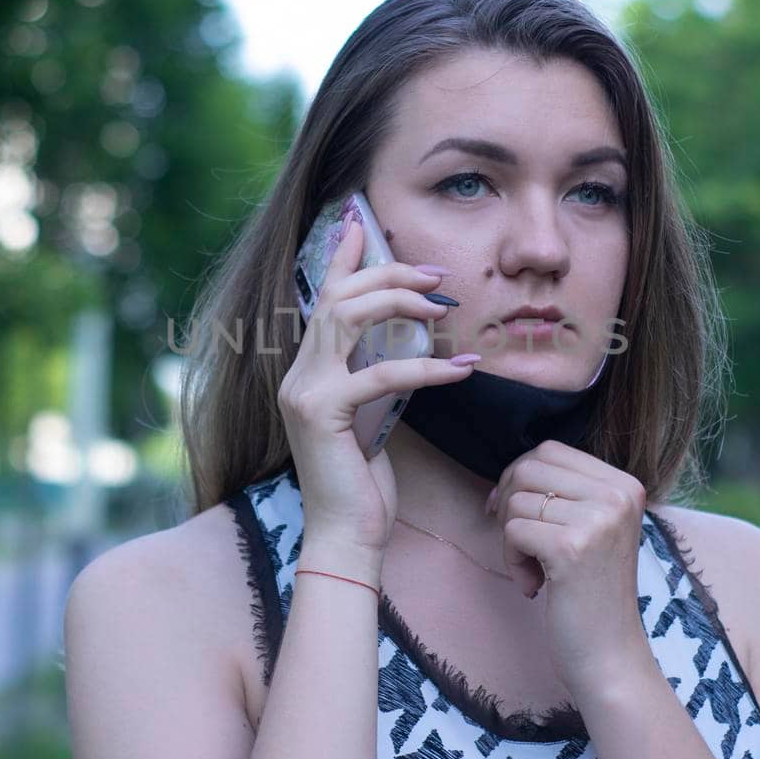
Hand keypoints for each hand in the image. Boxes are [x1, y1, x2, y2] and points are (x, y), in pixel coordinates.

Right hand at [279, 216, 479, 556]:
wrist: (345, 536)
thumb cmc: (361, 483)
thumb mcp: (370, 418)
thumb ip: (373, 378)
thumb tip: (405, 344)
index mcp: (307, 371)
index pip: (322, 299)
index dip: (341, 258)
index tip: (360, 222)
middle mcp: (298, 374)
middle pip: (338, 297)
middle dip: (387, 275)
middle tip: (436, 275)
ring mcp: (304, 391)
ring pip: (347, 318)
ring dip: (399, 303)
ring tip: (444, 307)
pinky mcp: (323, 413)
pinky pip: (381, 375)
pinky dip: (426, 368)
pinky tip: (461, 370)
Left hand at [485, 440, 653, 694]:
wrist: (610, 656)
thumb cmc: (590, 594)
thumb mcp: (590, 529)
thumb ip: (562, 493)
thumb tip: (505, 474)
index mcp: (626, 485)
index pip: (550, 450)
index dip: (520, 479)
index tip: (516, 518)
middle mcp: (618, 495)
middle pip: (529, 467)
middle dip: (509, 505)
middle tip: (520, 546)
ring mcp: (598, 519)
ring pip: (516, 500)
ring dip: (511, 540)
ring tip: (535, 572)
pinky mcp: (571, 547)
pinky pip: (512, 530)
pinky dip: (512, 561)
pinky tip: (534, 586)